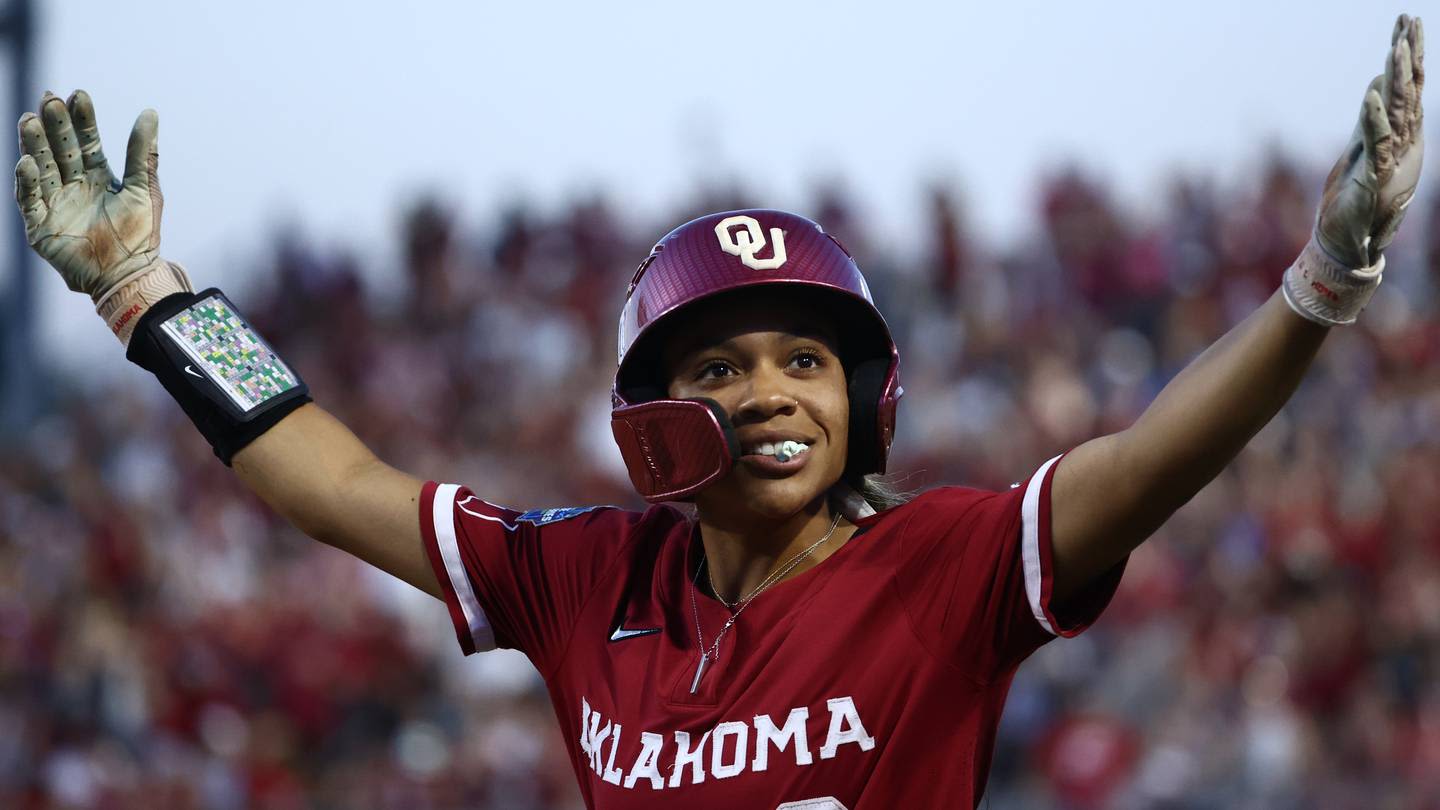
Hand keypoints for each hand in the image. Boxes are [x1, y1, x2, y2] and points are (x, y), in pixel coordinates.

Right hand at [14, 90, 189, 343]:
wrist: (130, 276)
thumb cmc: (141, 237)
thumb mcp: (144, 189)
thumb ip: (143, 153)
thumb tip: (150, 112)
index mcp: (98, 177)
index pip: (87, 142)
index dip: (82, 120)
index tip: (78, 95)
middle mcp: (74, 186)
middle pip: (60, 150)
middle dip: (54, 126)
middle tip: (49, 98)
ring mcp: (55, 203)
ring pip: (41, 168)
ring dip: (35, 145)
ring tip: (30, 119)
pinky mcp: (40, 225)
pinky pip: (30, 199)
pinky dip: (27, 181)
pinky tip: (27, 162)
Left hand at [1316, 14, 1424, 267]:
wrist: (1347, 245)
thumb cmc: (1352, 200)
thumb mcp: (1361, 152)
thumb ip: (1369, 121)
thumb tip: (1375, 86)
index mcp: (1404, 138)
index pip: (1409, 89)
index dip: (1409, 56)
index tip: (1406, 23)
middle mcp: (1406, 146)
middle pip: (1410, 93)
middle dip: (1409, 56)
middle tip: (1409, 21)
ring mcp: (1394, 163)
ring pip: (1398, 114)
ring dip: (1396, 81)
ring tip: (1394, 49)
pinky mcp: (1376, 180)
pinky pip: (1377, 145)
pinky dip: (1373, 119)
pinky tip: (1371, 95)